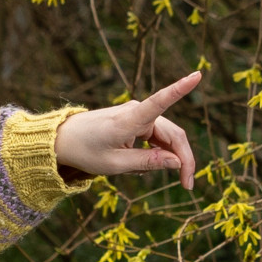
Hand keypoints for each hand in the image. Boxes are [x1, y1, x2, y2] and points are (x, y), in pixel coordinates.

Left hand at [54, 72, 200, 189]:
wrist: (64, 139)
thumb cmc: (86, 151)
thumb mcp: (115, 164)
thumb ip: (147, 163)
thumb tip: (177, 162)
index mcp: (128, 120)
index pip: (159, 102)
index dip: (179, 90)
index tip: (197, 75)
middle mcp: (137, 112)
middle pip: (173, 134)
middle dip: (183, 159)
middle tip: (188, 185)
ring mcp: (138, 115)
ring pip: (167, 138)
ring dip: (172, 158)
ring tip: (169, 181)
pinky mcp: (137, 120)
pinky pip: (157, 138)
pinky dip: (158, 153)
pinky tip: (143, 166)